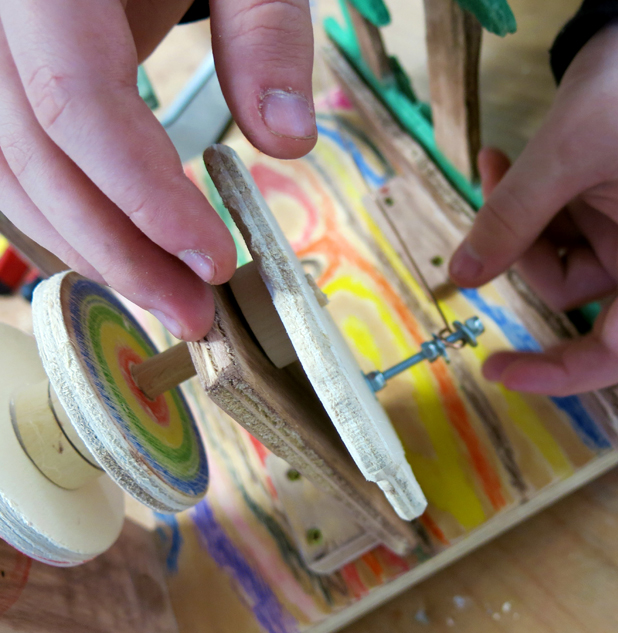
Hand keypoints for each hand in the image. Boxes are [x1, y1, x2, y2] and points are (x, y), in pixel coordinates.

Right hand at [0, 0, 315, 339]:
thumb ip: (265, 34)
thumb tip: (288, 142)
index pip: (76, 101)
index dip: (141, 194)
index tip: (212, 261)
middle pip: (34, 154)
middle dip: (117, 249)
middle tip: (193, 312)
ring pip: (7, 170)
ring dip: (87, 247)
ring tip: (166, 296)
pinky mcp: (4, 77)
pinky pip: (9, 160)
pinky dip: (62, 217)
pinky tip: (121, 253)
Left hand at [449, 20, 617, 395]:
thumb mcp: (562, 154)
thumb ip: (509, 220)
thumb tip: (459, 279)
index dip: (558, 374)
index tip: (497, 371)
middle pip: (576, 299)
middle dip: (522, 255)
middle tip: (488, 200)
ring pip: (562, 265)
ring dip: (521, 225)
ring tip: (495, 164)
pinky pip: (567, 237)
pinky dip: (535, 212)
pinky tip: (508, 167)